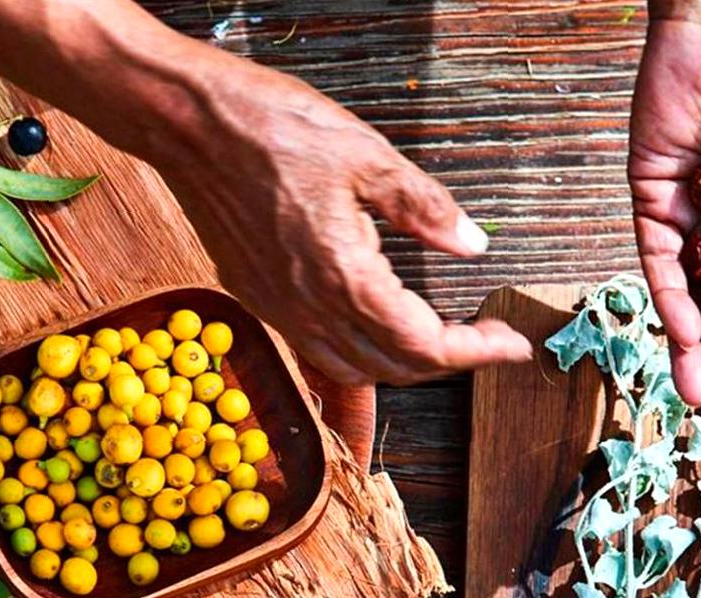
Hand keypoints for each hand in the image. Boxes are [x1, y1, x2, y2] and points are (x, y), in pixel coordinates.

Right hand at [151, 54, 531, 384]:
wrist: (189, 125)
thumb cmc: (271, 130)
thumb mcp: (367, 156)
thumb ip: (425, 207)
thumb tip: (472, 244)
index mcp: (344, 275)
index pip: (425, 344)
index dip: (476, 351)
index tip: (511, 344)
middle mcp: (310, 307)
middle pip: (395, 367)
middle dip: (450, 359)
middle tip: (485, 337)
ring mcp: (280, 309)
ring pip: (356, 369)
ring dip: (405, 363)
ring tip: (440, 337)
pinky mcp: (260, 298)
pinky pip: (318, 352)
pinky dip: (360, 356)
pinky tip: (377, 329)